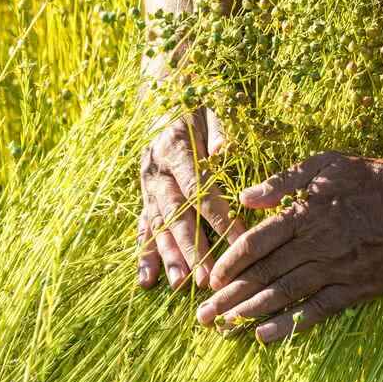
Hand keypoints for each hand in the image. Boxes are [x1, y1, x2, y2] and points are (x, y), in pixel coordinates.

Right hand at [137, 106, 246, 289]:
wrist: (166, 98)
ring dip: (168, 256)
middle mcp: (156, 169)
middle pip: (175, 213)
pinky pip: (143, 228)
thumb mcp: (214, 107)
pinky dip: (145, 254)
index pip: (198, 187)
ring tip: (180, 284)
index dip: (217, 215)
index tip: (239, 239)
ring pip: (157, 225)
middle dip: (191, 246)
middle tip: (205, 277)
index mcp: (174, 145)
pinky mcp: (145, 197)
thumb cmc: (200, 105)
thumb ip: (220, 129)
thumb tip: (224, 150)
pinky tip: (147, 280)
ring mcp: (147, 185)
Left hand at [195, 150, 382, 341]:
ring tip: (225, 327)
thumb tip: (244, 197)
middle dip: (229, 295)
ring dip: (251, 312)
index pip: (256, 242)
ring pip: (285, 294)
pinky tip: (266, 335)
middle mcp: (316, 243)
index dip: (230, 262)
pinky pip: (319, 310)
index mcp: (304, 212)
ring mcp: (337, 268)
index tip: (211, 277)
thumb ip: (282, 181)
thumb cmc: (372, 177)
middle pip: (264, 273)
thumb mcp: (324, 164)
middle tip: (203, 315)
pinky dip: (291, 323)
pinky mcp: (357, 287)